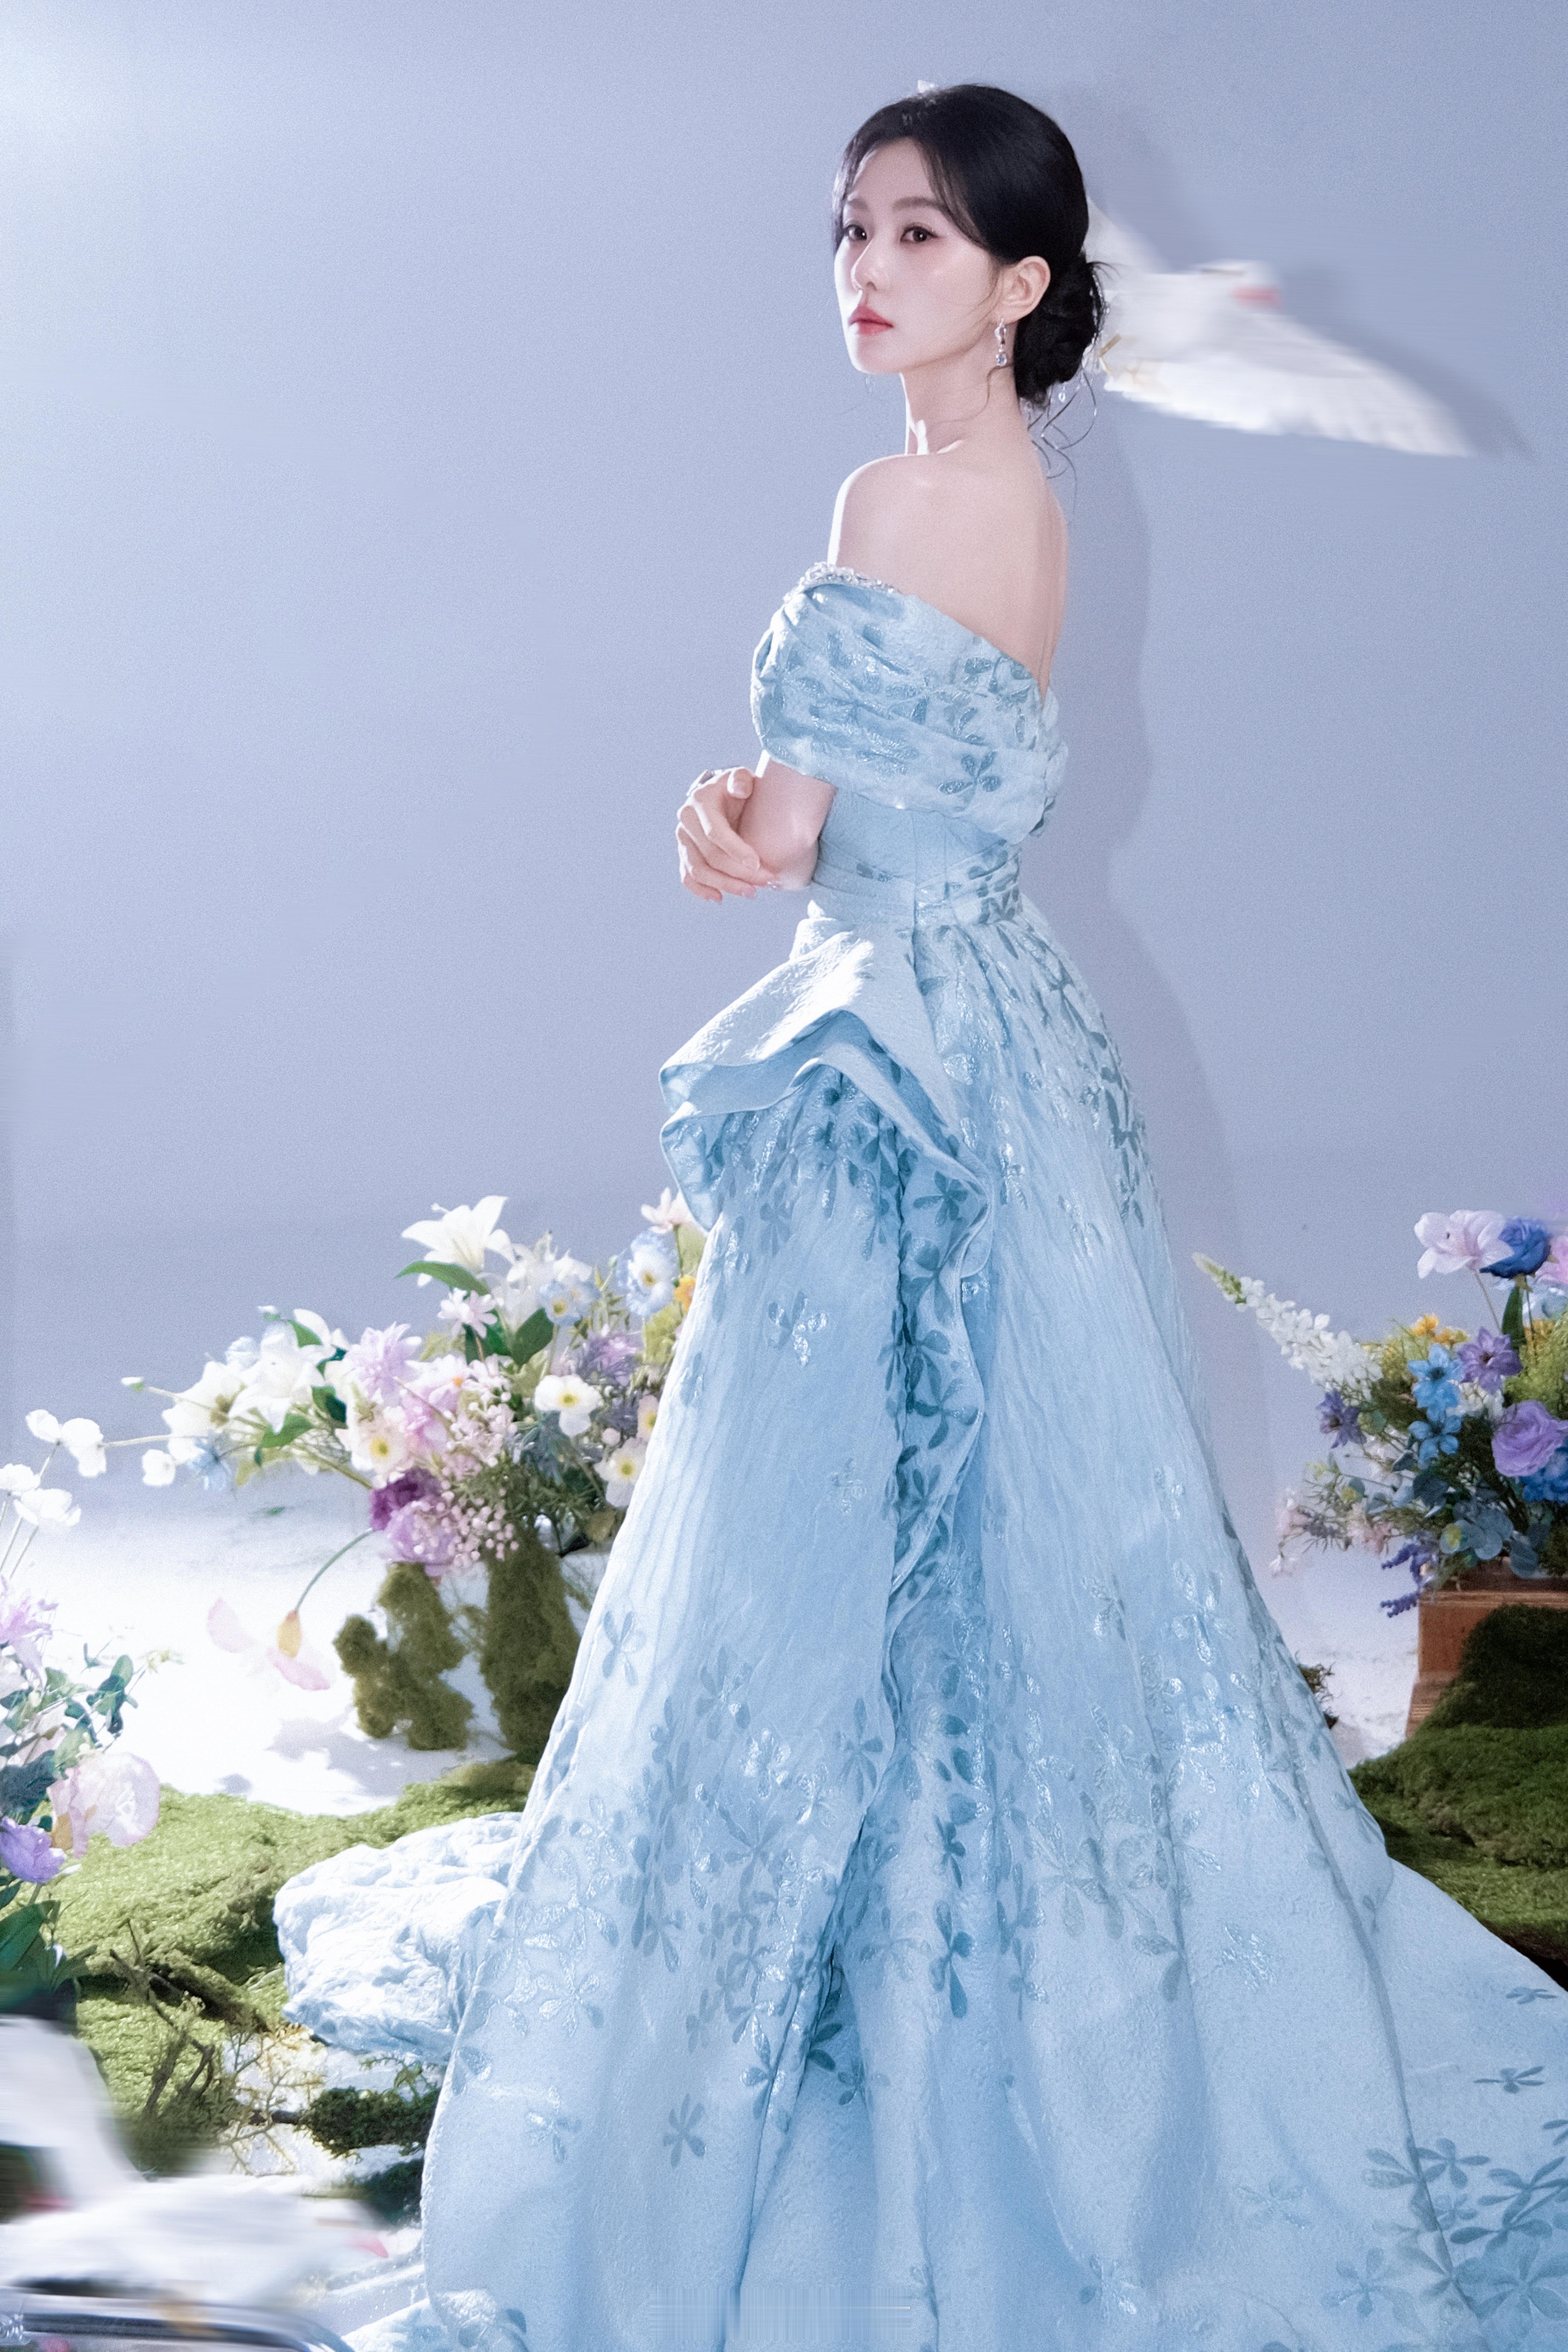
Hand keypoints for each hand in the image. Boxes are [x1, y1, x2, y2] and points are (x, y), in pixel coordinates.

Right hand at [676, 768, 776, 903]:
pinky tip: (719, 897)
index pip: (715, 833)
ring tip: (751, 892)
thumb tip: (740, 789)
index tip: (757, 864)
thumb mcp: (740, 777)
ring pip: (699, 871)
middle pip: (710, 856)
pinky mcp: (684, 853)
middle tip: (765, 880)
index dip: (736, 851)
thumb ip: (741, 779)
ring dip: (725, 885)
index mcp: (699, 802)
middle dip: (738, 873)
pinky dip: (701, 890)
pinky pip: (687, 877)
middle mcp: (686, 822)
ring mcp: (683, 840)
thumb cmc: (736, 787)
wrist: (721, 794)